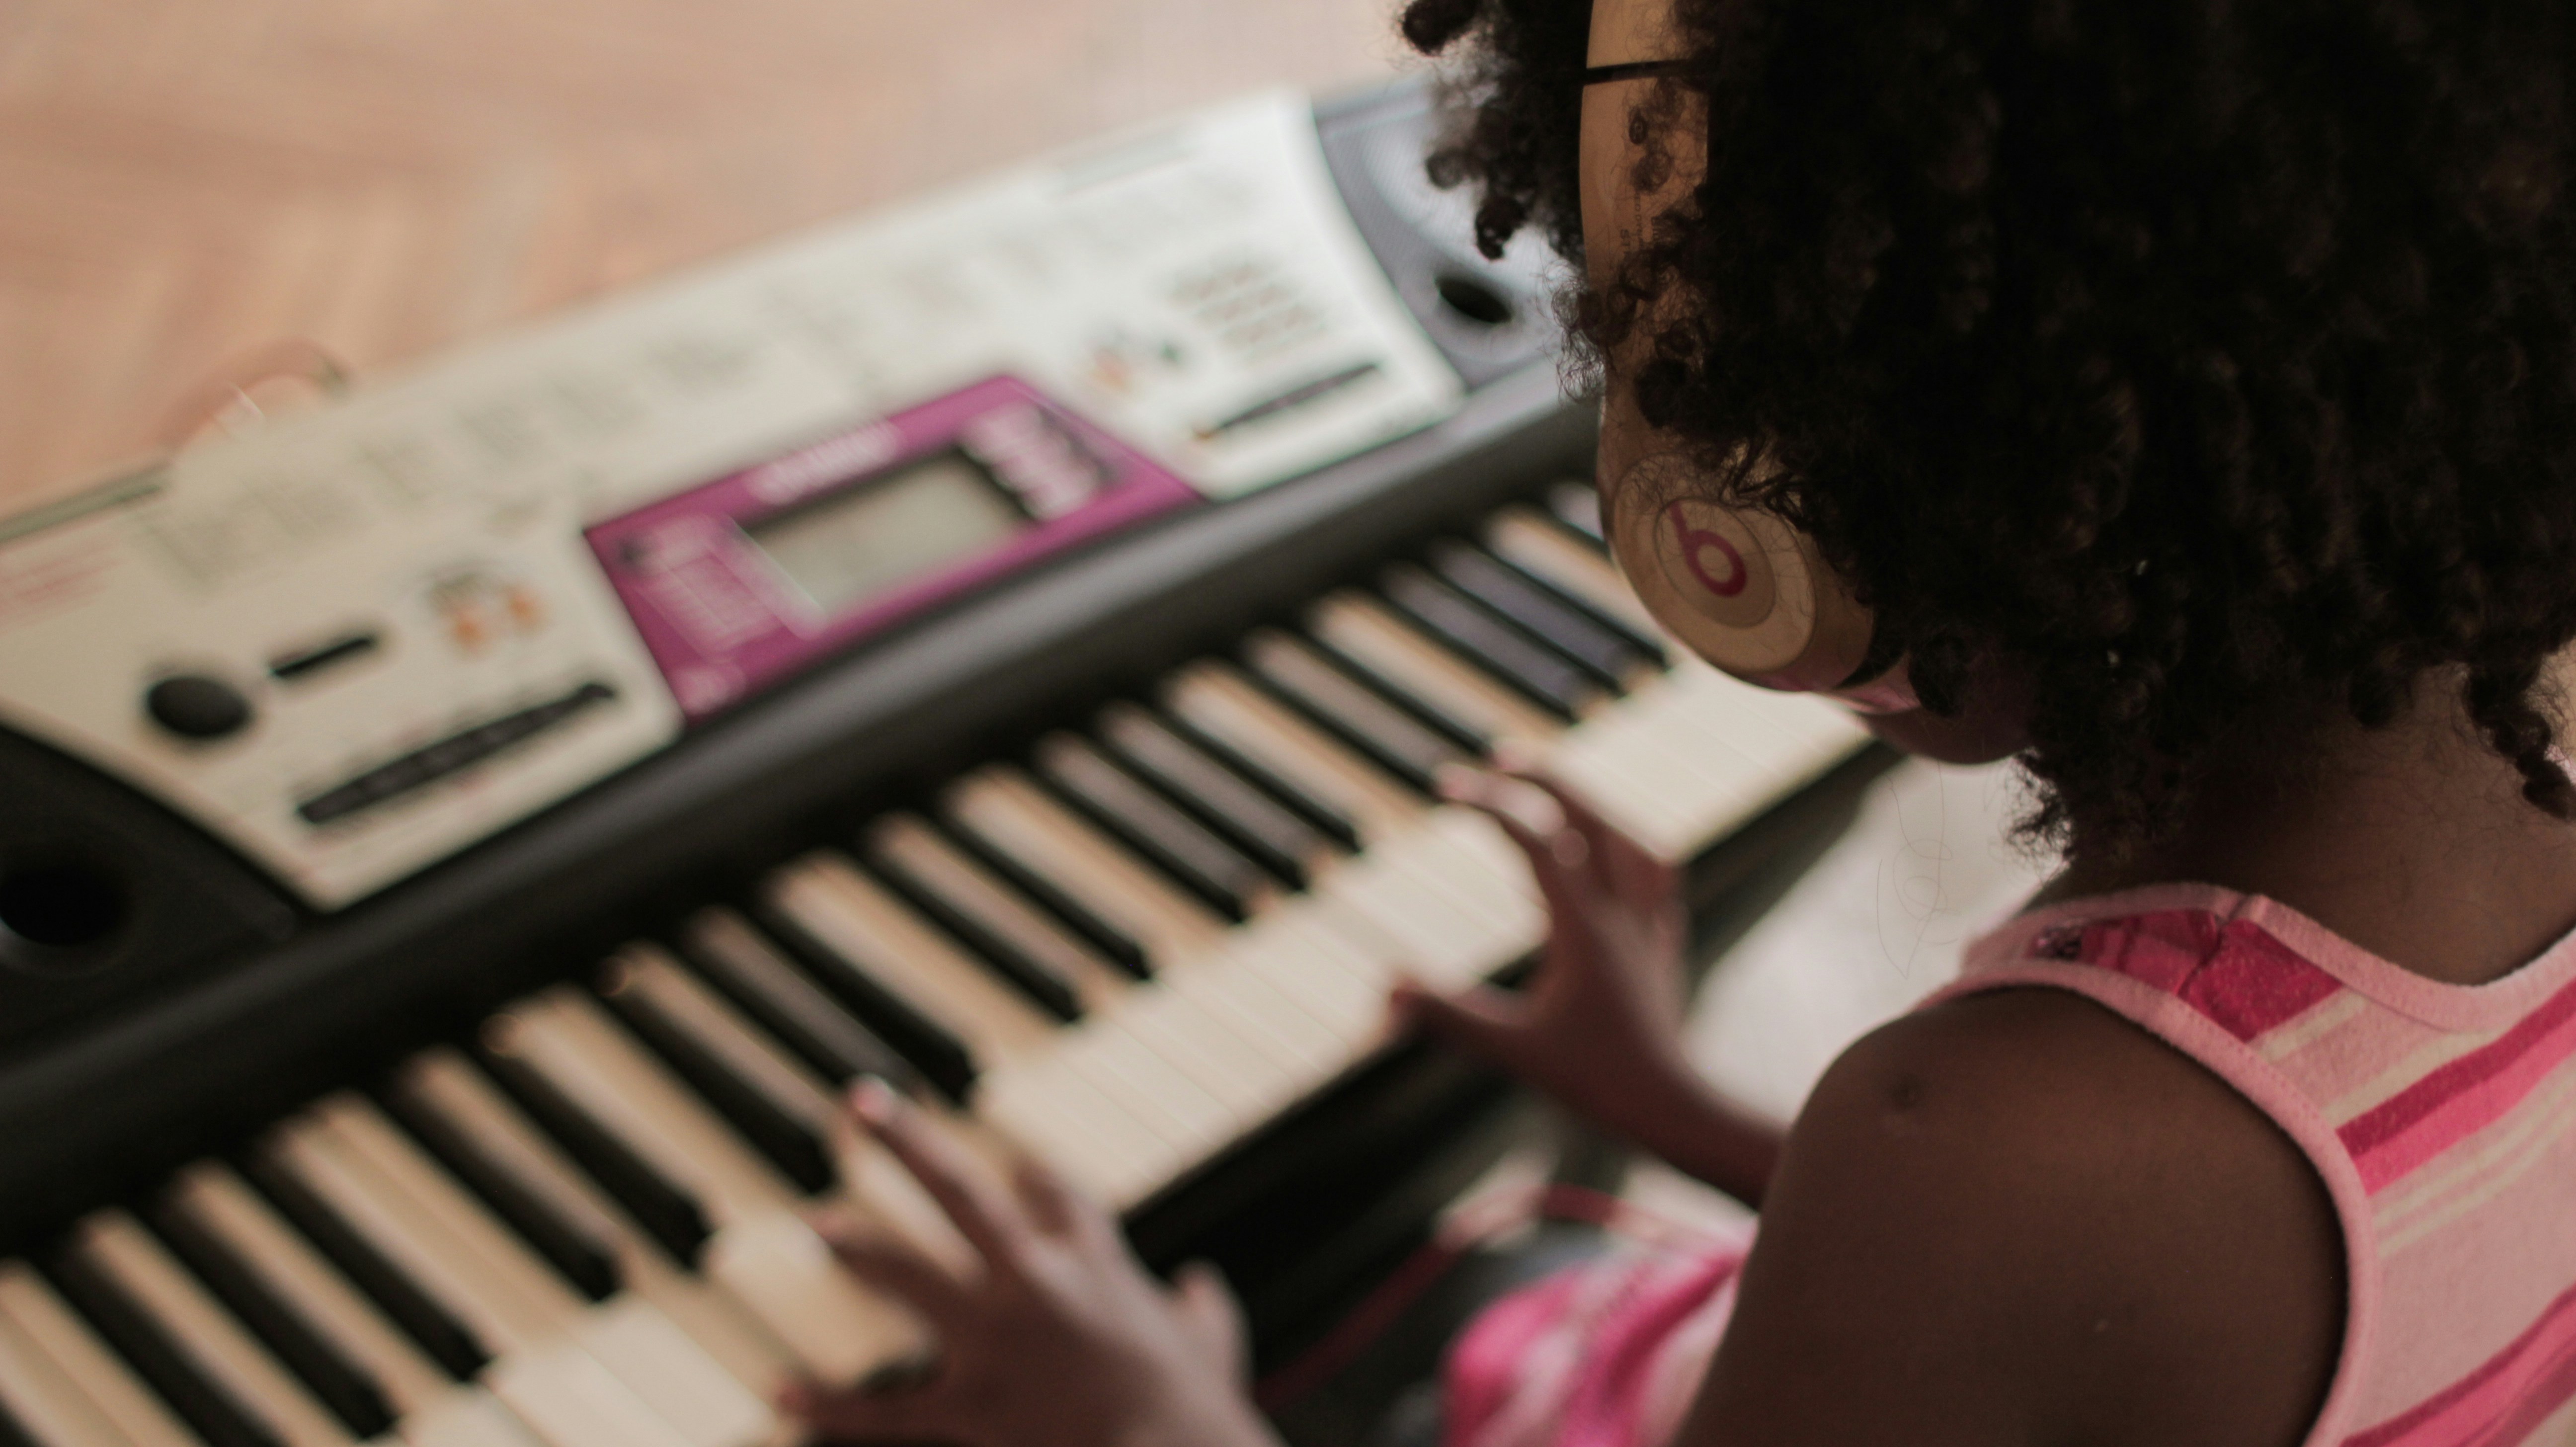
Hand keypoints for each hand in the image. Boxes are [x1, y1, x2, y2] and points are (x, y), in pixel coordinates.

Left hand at [785, 1081, 1277, 1446]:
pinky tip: (783, 1390)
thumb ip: (1201, 1313)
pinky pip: (887, 1408)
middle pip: (959, 1191)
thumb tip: (1200, 1290)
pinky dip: (831, 1403)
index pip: (1053, 1189)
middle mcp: (1036, 1281)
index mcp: (1096, 1261)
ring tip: (817, 1223)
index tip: (1017, 1164)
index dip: (1032, 1173)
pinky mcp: (970, 1405)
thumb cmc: (1197, 1410)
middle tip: (861, 1103)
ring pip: (908, 1275)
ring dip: (858, 1247)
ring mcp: (995, 1340)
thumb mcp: (1211, 1346)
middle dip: (906, 1142)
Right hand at [1396, 759, 1694, 1120]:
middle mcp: (1624, 914)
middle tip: (1497, 758)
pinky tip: (1607, 854)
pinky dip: (1627, 846)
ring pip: (1632, 838)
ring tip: (1553, 791)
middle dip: (1544, 778)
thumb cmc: (1595, 1082)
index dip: (1489, 805)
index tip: (1444, 788)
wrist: (1672, 1107)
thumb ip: (1449, 1017)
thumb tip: (1387, 989)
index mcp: (1585, 928)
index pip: (1535, 840)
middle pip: (1591, 817)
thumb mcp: (1513, 1051)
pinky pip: (1656, 874)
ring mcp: (1649, 927)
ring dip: (1591, 804)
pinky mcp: (1664, 946)